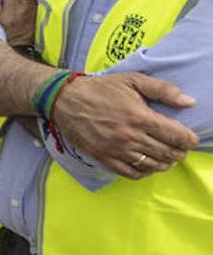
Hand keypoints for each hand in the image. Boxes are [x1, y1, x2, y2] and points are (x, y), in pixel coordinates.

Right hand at [54, 72, 197, 179]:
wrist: (64, 99)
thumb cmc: (100, 89)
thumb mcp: (132, 80)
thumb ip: (163, 90)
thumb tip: (189, 102)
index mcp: (140, 117)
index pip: (177, 136)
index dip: (189, 140)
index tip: (189, 138)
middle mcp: (130, 137)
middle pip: (168, 153)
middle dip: (179, 152)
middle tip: (179, 148)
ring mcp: (116, 150)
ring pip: (152, 165)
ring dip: (165, 163)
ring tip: (167, 157)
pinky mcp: (104, 158)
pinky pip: (131, 173)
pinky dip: (145, 172)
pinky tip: (147, 165)